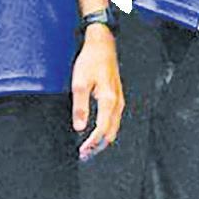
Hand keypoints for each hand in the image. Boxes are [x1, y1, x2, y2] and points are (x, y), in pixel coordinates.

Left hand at [71, 24, 123, 159]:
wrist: (102, 44)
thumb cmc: (91, 60)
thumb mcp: (79, 82)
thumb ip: (80, 107)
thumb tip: (79, 128)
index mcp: (109, 99)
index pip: (102, 129)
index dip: (92, 143)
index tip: (82, 151)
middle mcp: (117, 102)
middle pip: (111, 132)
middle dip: (98, 146)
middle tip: (84, 154)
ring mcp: (119, 99)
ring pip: (114, 127)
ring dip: (102, 139)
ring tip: (88, 146)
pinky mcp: (117, 96)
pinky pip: (114, 119)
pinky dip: (106, 129)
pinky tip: (96, 131)